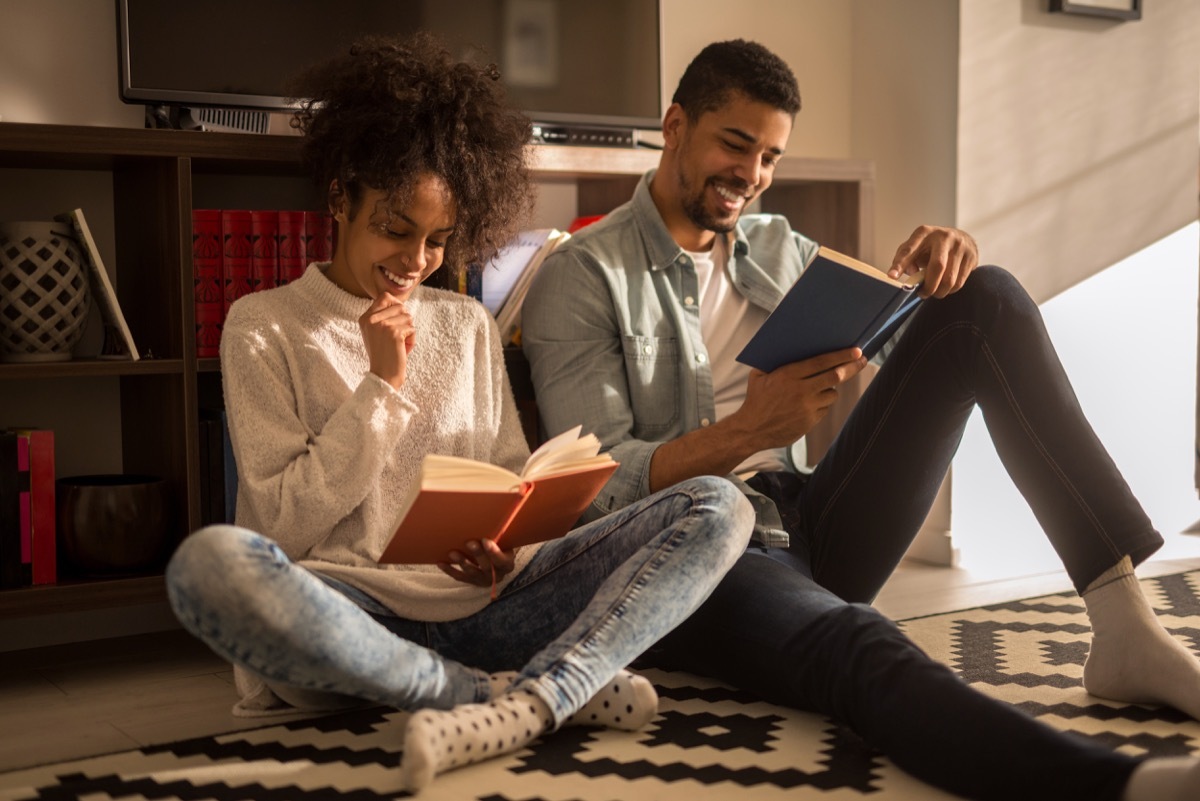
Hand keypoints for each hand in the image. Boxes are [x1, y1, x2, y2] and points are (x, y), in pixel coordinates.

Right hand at [359, 292, 415, 389]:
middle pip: (400, 306)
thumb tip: (400, 304)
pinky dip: (412, 340)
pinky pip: (412, 328)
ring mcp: (381, 325)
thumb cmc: (384, 355)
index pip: (384, 296)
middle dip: (404, 321)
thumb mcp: (377, 333)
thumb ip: (383, 317)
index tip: (397, 320)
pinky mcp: (393, 332)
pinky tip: (403, 350)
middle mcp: (371, 319)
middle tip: (397, 338)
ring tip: (399, 345)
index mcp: (365, 318)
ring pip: (408, 317)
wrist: (383, 376)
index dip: (396, 305)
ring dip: (408, 332)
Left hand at [437, 539, 516, 586]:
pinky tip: (441, 562)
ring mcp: (483, 580)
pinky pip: (459, 577)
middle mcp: (497, 574)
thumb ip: (499, 534)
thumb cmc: (499, 545)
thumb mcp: (503, 541)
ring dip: (462, 562)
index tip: (485, 540)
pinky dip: (449, 570)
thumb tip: (494, 509)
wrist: (495, 561)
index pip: (502, 560)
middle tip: (469, 542)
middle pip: (487, 566)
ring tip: (452, 552)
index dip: (494, 552)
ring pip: (472, 572)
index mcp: (507, 563)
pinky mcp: (471, 581)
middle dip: (477, 554)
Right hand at [734, 347, 867, 450]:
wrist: (751, 430)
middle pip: (836, 376)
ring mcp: (807, 407)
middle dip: (852, 367)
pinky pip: (824, 409)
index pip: (822, 362)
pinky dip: (821, 404)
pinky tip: (809, 404)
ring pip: (832, 394)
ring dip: (830, 389)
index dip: (842, 355)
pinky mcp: (810, 421)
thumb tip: (792, 348)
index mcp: (789, 375)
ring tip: (820, 388)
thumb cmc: (755, 400)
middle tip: (862, 361)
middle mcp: (801, 390)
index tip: (856, 350)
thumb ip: (774, 363)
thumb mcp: (758, 376)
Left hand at [888, 225, 978, 298]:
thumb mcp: (915, 248)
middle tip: (922, 294)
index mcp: (924, 232)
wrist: (959, 238)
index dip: (900, 264)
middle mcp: (944, 236)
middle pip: (937, 266)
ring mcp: (960, 245)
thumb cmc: (930, 246)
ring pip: (950, 278)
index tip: (892, 277)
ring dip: (940, 291)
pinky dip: (950, 290)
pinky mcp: (972, 255)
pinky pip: (960, 281)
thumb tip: (906, 276)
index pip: (909, 250)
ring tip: (934, 292)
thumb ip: (905, 260)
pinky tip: (945, 287)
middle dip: (929, 286)